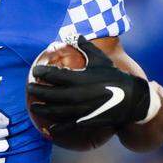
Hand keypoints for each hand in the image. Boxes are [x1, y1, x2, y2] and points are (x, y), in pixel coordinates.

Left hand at [27, 35, 151, 130]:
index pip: (53, 75)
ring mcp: (80, 109)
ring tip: (34, 107)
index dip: (41, 73)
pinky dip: (57, 128)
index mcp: (79, 78)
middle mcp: (77, 95)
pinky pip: (68, 126)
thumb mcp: (101, 60)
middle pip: (49, 94)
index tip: (34, 72)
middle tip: (29, 88)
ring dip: (42, 109)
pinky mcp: (85, 121)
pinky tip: (50, 128)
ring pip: (55, 111)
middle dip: (37, 91)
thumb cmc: (114, 77)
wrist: (133, 99)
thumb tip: (76, 35)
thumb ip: (86, 48)